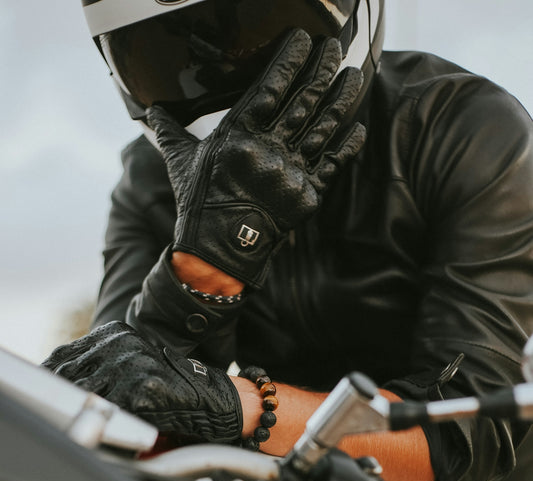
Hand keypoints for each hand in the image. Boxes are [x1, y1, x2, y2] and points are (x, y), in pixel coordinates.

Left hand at [42, 322, 242, 443]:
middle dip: (60, 400)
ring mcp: (130, 364)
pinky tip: (105, 433)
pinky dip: (102, 427)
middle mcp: (120, 344)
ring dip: (79, 415)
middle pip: (68, 375)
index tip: (43, 397)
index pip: (63, 357)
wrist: (209, 399)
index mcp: (113, 334)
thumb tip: (56, 382)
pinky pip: (107, 413)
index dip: (50, 379)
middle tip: (59, 417)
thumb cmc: (166, 388)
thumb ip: (96, 368)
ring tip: (83, 428)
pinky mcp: (140, 387)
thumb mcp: (127, 366)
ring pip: (83, 395)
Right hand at [148, 28, 365, 288]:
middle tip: (333, 49)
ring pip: (323, 127)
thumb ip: (171, 132)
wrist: (219, 251)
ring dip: (342, 99)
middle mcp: (267, 150)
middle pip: (303, 101)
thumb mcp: (181, 164)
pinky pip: (333, 165)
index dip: (290, 61)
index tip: (304, 40)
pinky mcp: (306, 196)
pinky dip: (348, 145)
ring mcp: (290, 173)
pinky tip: (358, 126)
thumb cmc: (198, 206)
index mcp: (237, 136)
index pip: (270, 88)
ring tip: (353, 76)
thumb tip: (152, 109)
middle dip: (321, 71)